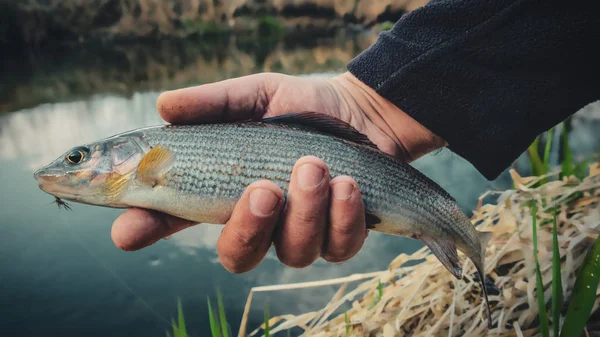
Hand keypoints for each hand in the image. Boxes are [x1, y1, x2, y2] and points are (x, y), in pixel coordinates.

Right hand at [111, 72, 445, 272]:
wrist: (362, 112)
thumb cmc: (300, 106)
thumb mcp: (256, 94)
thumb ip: (214, 103)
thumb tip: (164, 106)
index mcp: (223, 189)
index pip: (173, 217)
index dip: (146, 228)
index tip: (127, 232)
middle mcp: (258, 221)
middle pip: (237, 255)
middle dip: (249, 227)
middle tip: (262, 188)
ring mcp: (299, 233)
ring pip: (293, 252)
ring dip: (305, 211)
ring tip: (315, 166)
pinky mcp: (341, 237)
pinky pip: (337, 247)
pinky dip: (341, 216)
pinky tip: (347, 183)